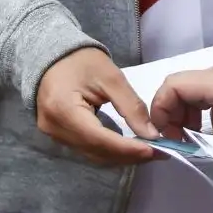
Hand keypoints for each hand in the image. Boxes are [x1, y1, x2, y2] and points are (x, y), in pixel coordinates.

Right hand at [36, 47, 159, 165]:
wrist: (53, 55)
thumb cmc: (82, 61)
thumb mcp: (111, 78)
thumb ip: (132, 107)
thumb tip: (151, 135)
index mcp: (64, 110)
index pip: (99, 139)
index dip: (127, 149)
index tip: (155, 150)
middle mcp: (55, 129)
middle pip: (96, 151)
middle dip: (128, 155)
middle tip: (158, 152)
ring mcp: (54, 135)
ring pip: (92, 154)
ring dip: (120, 156)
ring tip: (147, 151)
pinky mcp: (59, 136)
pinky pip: (87, 149)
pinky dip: (109, 151)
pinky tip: (127, 147)